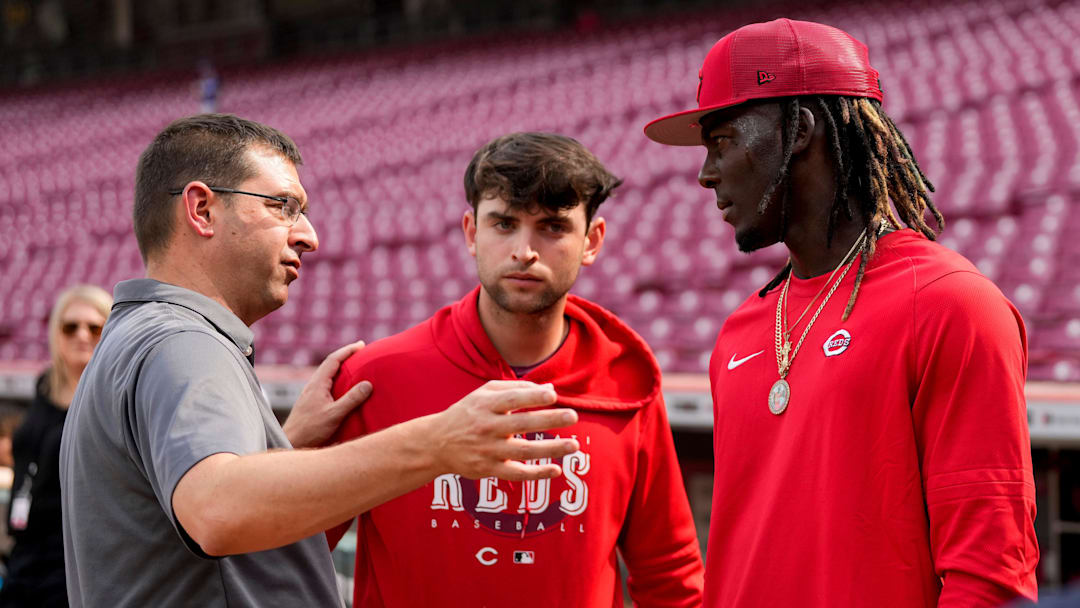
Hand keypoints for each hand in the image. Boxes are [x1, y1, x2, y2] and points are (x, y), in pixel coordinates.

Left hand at [283, 341, 372, 448]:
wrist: (291, 443)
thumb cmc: (311, 430)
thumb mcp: (335, 414)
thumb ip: (351, 399)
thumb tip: (367, 384)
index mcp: (317, 384)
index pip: (333, 360)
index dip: (347, 350)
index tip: (361, 345)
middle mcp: (312, 386)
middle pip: (329, 364)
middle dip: (345, 356)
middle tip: (360, 352)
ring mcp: (310, 394)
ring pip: (327, 375)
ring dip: (341, 368)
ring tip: (355, 367)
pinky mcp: (311, 403)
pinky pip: (326, 384)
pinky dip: (337, 379)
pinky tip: (342, 387)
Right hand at [426, 380, 579, 480]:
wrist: (436, 443)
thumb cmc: (467, 413)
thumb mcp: (483, 393)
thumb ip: (516, 389)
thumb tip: (550, 390)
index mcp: (485, 405)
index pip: (512, 399)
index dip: (533, 397)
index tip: (553, 396)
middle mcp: (487, 427)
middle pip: (522, 424)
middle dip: (549, 420)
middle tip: (572, 416)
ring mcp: (488, 450)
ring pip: (523, 451)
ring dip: (551, 449)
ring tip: (574, 445)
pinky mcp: (489, 469)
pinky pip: (516, 474)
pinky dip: (536, 474)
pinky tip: (556, 470)